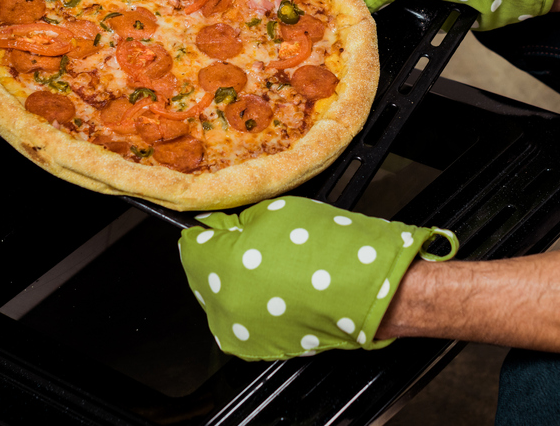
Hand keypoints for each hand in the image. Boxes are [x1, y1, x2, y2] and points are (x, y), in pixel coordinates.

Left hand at [179, 197, 457, 360]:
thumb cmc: (329, 249)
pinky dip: (252, 303)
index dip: (212, 229)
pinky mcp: (258, 347)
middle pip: (202, 272)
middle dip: (222, 255)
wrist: (369, 288)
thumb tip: (219, 225)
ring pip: (220, 297)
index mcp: (220, 268)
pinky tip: (280, 288)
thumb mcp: (275, 212)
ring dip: (236, 280)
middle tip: (260, 243)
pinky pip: (240, 319)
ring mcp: (239, 332)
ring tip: (275, 266)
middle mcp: (222, 306)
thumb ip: (236, 219)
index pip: (190, 243)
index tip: (229, 224)